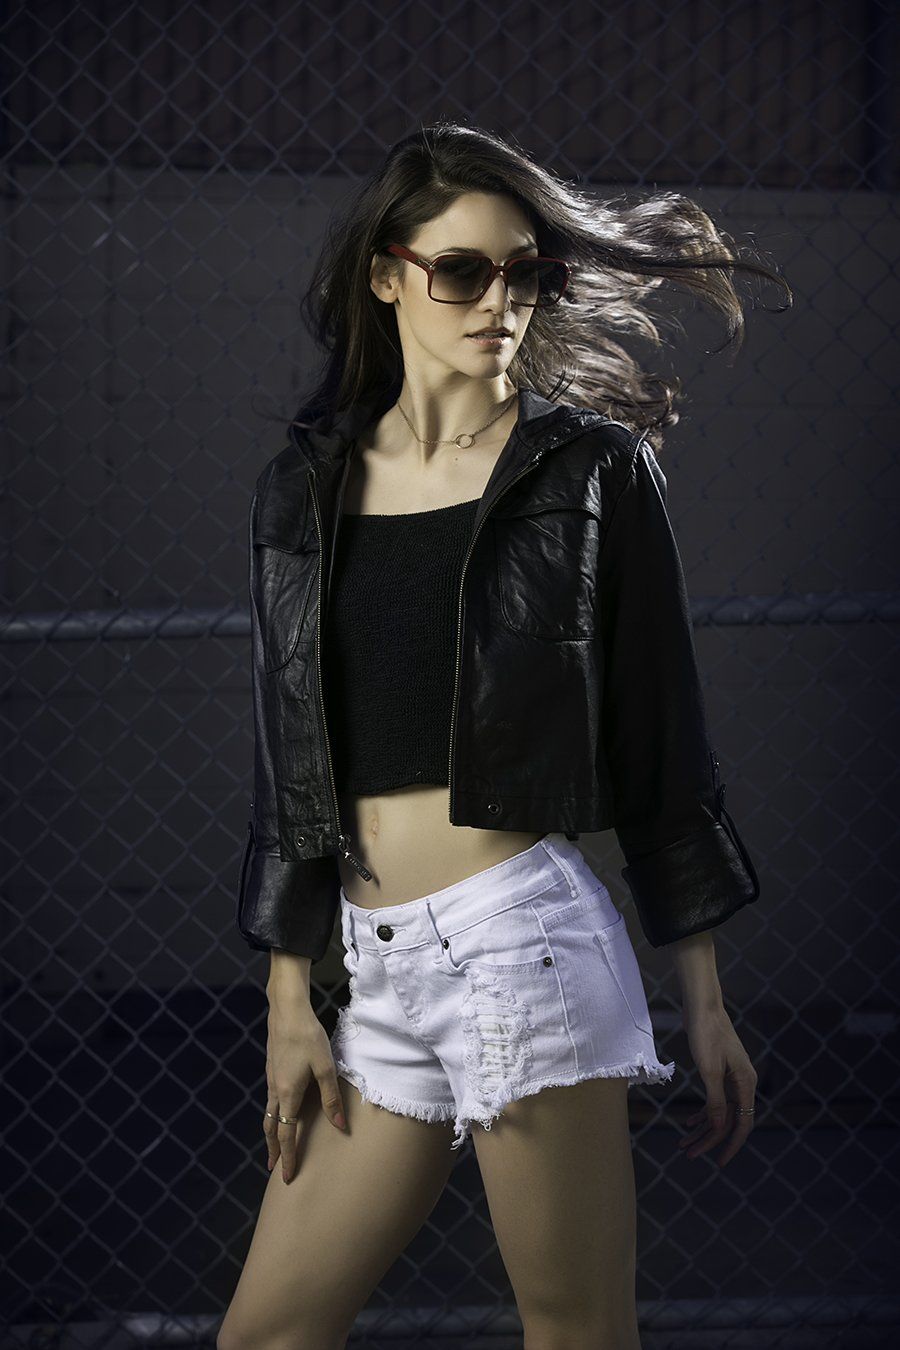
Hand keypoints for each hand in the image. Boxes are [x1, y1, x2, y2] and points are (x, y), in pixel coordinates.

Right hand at [264, 997, 347, 1183]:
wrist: (287, 1010)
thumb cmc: (308, 1037)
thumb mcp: (325, 1067)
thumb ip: (331, 1098)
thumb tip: (339, 1126)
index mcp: (287, 1094)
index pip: (285, 1134)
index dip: (287, 1156)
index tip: (286, 1176)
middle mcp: (275, 1090)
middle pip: (270, 1127)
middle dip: (273, 1149)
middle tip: (273, 1168)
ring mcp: (271, 1078)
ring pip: (268, 1113)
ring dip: (271, 1132)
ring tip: (274, 1145)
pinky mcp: (272, 1068)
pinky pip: (270, 1099)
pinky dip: (272, 1114)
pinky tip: (280, 1110)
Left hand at [677, 1003, 757, 1169]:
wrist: (702, 1007)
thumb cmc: (706, 1034)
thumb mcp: (709, 1070)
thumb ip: (716, 1100)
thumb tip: (719, 1127)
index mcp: (746, 1083)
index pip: (743, 1123)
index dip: (731, 1145)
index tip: (718, 1162)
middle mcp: (742, 1083)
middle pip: (729, 1120)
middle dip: (710, 1139)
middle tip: (689, 1154)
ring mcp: (731, 1078)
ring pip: (720, 1112)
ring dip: (703, 1128)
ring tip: (684, 1144)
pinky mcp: (720, 1072)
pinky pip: (715, 1099)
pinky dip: (703, 1112)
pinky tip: (689, 1123)